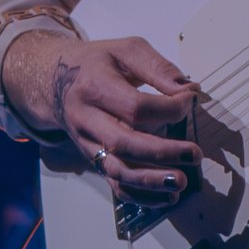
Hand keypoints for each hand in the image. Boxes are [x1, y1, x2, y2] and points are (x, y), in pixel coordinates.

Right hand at [5, 25, 198, 193]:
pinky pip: (115, 184)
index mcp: (94, 87)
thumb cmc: (96, 65)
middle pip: (124, 142)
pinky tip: (166, 197)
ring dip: (150, 181)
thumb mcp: (126, 51)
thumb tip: (189, 90)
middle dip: (162, 152)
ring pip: (116, 170)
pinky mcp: (94, 160)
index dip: (169, 109)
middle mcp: (86, 119)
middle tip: (194, 154)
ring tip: (180, 182)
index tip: (190, 103)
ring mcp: (87, 144)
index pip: (135, 107)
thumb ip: (158, 68)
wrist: (55, 83)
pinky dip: (141, 196)